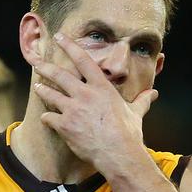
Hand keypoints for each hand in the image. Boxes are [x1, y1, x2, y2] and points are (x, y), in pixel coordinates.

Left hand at [31, 33, 157, 171]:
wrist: (118, 154)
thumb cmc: (128, 133)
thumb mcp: (136, 113)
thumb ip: (142, 100)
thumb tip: (154, 94)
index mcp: (102, 88)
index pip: (83, 60)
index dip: (70, 46)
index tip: (59, 37)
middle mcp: (85, 95)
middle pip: (60, 75)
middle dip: (46, 67)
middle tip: (37, 62)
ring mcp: (72, 110)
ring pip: (51, 95)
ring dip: (43, 90)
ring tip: (37, 86)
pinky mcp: (64, 125)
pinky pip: (49, 118)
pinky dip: (47, 118)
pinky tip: (46, 118)